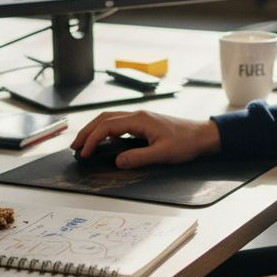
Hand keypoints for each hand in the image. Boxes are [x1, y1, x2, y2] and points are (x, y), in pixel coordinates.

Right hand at [70, 110, 220, 168]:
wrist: (202, 135)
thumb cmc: (186, 143)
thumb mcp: (162, 154)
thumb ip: (138, 158)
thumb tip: (117, 161)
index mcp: (139, 119)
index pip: (107, 126)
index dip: (92, 139)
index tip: (83, 152)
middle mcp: (137, 115)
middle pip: (104, 119)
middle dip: (87, 132)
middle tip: (74, 147)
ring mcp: (140, 117)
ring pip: (110, 119)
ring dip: (94, 129)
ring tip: (83, 143)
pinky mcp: (143, 122)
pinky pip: (118, 123)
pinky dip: (105, 130)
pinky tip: (102, 140)